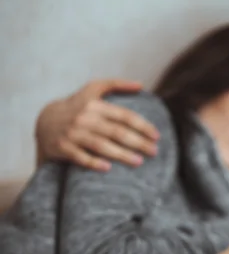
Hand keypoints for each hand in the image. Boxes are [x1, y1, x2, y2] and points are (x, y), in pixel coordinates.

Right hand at [35, 79, 159, 170]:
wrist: (45, 121)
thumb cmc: (77, 105)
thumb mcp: (93, 89)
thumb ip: (116, 85)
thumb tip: (141, 85)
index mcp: (95, 105)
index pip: (124, 116)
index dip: (142, 125)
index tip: (157, 136)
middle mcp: (85, 118)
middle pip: (116, 132)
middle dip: (138, 142)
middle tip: (154, 152)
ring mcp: (73, 133)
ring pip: (101, 145)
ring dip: (121, 154)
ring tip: (139, 162)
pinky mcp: (63, 147)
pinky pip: (80, 157)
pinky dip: (93, 162)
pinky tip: (108, 169)